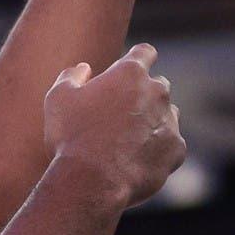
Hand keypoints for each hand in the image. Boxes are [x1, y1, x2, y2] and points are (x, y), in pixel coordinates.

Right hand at [42, 43, 186, 206]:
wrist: (92, 181)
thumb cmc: (71, 137)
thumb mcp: (58, 99)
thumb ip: (72, 76)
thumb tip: (83, 69)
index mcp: (130, 73)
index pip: (145, 52)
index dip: (137, 58)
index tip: (130, 68)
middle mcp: (156, 92)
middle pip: (158, 84)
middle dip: (143, 94)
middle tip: (121, 112)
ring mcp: (170, 121)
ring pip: (167, 114)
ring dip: (153, 120)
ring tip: (128, 140)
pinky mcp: (176, 149)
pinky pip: (171, 144)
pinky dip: (158, 149)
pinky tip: (137, 159)